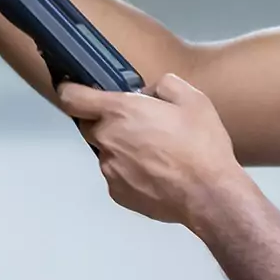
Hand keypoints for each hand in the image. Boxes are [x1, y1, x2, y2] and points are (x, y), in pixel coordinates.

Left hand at [57, 74, 244, 223]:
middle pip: (90, 125)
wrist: (209, 194)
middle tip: (139, 125)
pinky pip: (116, 175)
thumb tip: (150, 92)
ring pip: (106, 151)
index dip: (70, 90)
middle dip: (107, 122)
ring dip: (122, 148)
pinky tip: (156, 172)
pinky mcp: (117, 192)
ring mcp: (109, 168)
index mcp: (120, 111)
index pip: (72, 97)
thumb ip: (164, 85)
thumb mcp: (192, 99)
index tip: (72, 89)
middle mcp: (107, 139)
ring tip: (156, 153)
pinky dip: (130, 172)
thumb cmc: (201, 147)